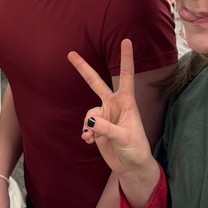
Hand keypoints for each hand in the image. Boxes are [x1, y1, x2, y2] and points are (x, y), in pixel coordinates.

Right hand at [67, 39, 154, 177]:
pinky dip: (86, 133)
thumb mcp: (125, 138)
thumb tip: (89, 121)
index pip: (126, 75)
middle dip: (83, 69)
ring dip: (89, 125)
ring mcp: (105, 115)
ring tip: (92, 138)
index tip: (126, 40)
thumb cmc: (136, 149)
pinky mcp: (97, 128)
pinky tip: (89, 141)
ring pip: (89, 113)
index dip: (126, 58)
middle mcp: (114, 105)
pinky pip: (86, 125)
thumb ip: (107, 128)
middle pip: (96, 82)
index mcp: (126, 102)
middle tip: (70, 54)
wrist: (131, 166)